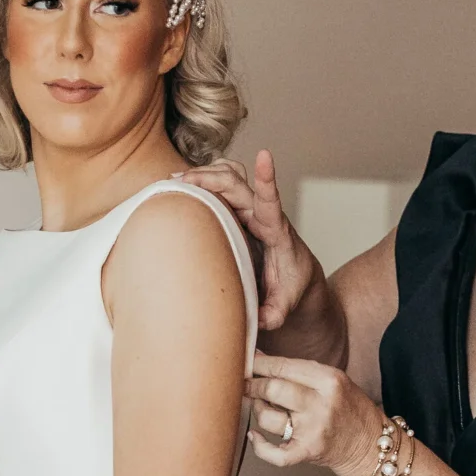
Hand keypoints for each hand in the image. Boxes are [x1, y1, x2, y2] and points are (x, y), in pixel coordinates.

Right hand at [178, 151, 315, 331]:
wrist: (299, 276)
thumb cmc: (292, 288)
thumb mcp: (285, 306)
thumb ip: (273, 313)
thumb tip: (257, 319)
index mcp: (277, 233)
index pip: (272, 202)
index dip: (268, 180)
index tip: (266, 155)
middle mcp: (263, 214)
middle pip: (237, 184)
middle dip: (209, 177)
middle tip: (179, 182)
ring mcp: (251, 209)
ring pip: (230, 177)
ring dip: (205, 174)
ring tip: (176, 180)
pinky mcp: (240, 210)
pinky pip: (223, 185)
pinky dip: (204, 180)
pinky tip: (181, 186)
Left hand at [245, 351, 382, 475]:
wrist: (370, 444)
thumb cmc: (349, 409)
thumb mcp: (333, 380)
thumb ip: (299, 371)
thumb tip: (259, 359)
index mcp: (329, 380)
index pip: (283, 366)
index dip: (258, 364)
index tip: (245, 361)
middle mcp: (321, 404)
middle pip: (272, 388)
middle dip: (252, 385)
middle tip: (245, 384)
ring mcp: (313, 430)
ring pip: (268, 417)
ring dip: (257, 410)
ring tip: (262, 407)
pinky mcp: (307, 452)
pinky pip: (273, 452)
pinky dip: (259, 445)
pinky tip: (255, 436)